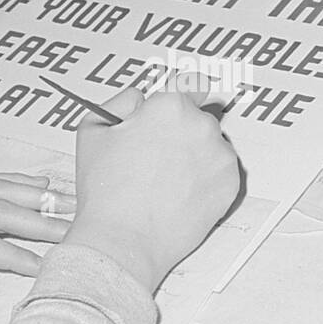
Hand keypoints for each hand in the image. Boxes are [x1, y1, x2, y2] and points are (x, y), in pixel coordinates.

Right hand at [65, 84, 240, 292]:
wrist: (123, 240)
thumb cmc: (105, 189)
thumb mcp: (92, 129)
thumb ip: (121, 103)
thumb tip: (141, 99)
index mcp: (170, 106)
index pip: (193, 83)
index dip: (188, 91)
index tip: (190, 96)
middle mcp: (202, 126)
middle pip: (197, 119)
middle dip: (181, 133)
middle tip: (153, 160)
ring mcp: (220, 157)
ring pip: (211, 147)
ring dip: (195, 157)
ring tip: (165, 183)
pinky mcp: (230, 186)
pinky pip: (220, 173)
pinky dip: (206, 181)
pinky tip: (179, 195)